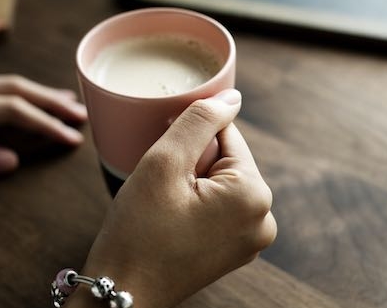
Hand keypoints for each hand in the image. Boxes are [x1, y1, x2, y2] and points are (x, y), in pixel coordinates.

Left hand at [0, 74, 87, 177]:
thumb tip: (13, 161)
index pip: (11, 110)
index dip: (45, 123)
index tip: (71, 137)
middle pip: (13, 88)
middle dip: (51, 101)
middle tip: (81, 113)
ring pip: (2, 83)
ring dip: (37, 93)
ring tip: (66, 101)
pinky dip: (16, 93)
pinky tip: (28, 99)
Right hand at [66, 89, 275, 307]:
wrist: (122, 293)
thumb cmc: (138, 232)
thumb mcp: (164, 162)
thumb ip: (200, 120)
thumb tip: (230, 97)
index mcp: (254, 195)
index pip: (227, 135)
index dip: (190, 138)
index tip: (165, 160)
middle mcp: (264, 219)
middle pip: (227, 160)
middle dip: (192, 164)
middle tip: (162, 189)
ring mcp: (253, 239)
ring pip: (222, 183)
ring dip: (193, 183)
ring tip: (166, 207)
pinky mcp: (237, 250)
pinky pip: (222, 208)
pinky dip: (198, 203)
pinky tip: (174, 220)